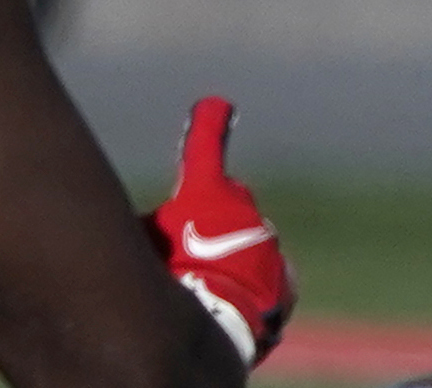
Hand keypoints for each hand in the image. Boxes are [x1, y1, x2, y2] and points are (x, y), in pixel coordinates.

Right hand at [146, 96, 293, 368]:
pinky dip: (252, 288)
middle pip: (230, 203)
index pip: (203, 148)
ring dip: (231, 258)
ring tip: (206, 292)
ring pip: (247, 244)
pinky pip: (266, 277)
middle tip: (192, 249)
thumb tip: (162, 234)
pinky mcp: (285, 281)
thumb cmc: (173, 280)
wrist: (220, 326)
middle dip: (214, 218)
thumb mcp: (147, 244)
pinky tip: (232, 309)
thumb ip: (156, 229)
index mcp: (208, 194)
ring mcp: (268, 245)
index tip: (217, 104)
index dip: (207, 125)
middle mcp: (244, 210)